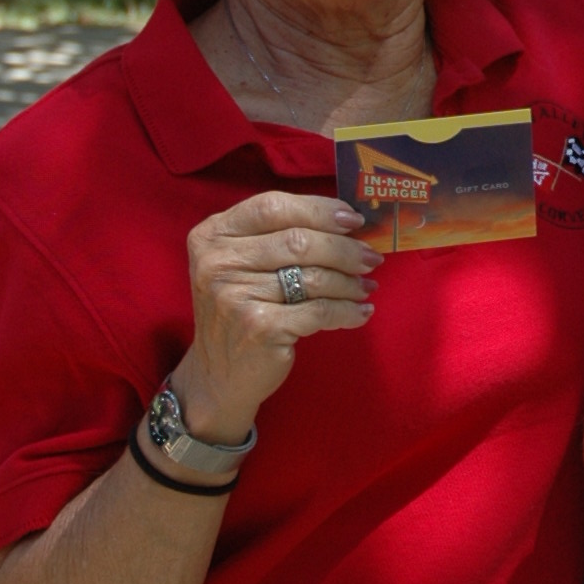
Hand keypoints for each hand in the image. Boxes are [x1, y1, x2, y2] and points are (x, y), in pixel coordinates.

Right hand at [176, 191, 379, 437]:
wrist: (219, 377)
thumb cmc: (242, 312)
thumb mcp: (242, 267)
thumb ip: (278, 238)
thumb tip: (348, 222)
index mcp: (212, 236)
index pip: (272, 206)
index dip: (318, 209)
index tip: (354, 220)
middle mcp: (218, 263)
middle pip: (298, 240)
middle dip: (344, 248)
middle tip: (371, 258)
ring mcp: (236, 296)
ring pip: (314, 276)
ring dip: (350, 282)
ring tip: (367, 286)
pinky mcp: (259, 328)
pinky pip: (320, 310)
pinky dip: (347, 311)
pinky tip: (361, 312)